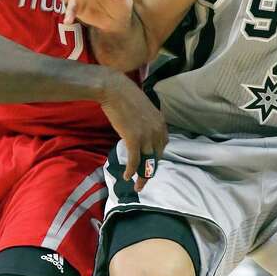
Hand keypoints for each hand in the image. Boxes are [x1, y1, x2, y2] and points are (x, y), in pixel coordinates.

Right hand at [100, 73, 167, 190]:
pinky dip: (131, 171)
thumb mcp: (143, 109)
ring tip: (137, 186)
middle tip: (144, 181)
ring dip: (142, 177)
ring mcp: (146, 135)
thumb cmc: (125, 95)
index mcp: (161, 123)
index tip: (149, 164)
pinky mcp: (134, 139)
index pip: (162, 146)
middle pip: (156, 157)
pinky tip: (126, 176)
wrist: (114, 89)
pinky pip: (135, 161)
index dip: (156, 157)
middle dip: (150, 170)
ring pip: (147, 162)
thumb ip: (146, 122)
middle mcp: (157, 131)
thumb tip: (141, 131)